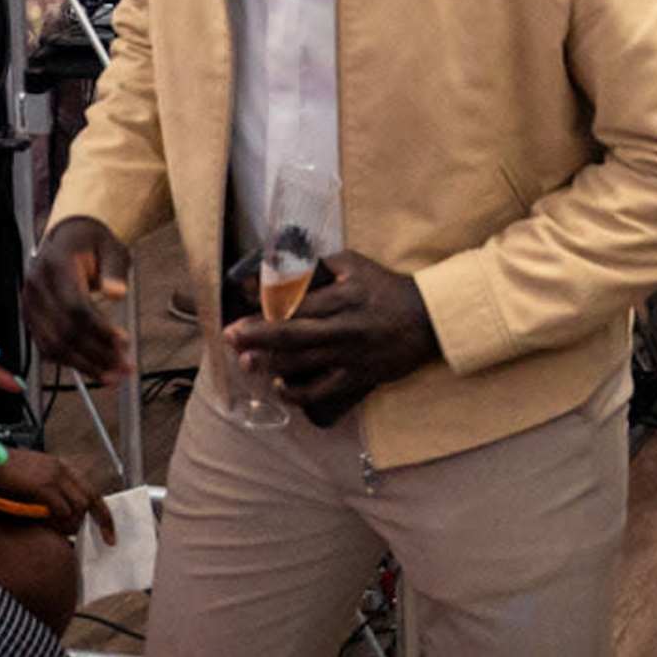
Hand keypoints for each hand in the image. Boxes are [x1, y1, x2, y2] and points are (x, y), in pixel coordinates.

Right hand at [0, 446, 98, 533]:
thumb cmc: (2, 476)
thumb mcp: (32, 482)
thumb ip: (50, 497)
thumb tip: (64, 520)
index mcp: (60, 466)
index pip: (91, 489)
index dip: (103, 512)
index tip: (110, 532)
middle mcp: (60, 469)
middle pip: (91, 498)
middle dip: (101, 522)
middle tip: (106, 540)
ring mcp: (52, 477)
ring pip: (78, 507)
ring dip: (73, 524)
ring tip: (62, 532)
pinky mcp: (42, 486)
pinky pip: (61, 510)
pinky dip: (59, 523)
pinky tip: (51, 526)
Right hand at [22, 217, 133, 379]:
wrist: (67, 238)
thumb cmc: (92, 242)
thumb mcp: (111, 246)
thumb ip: (114, 269)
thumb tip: (117, 294)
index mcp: (55, 264)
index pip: (74, 306)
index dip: (99, 329)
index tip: (124, 341)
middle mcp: (36, 286)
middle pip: (63, 331)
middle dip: (96, 354)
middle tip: (124, 367)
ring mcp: (29, 304)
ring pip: (52, 346)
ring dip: (84, 366)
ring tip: (114, 376)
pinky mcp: (31, 318)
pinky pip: (46, 347)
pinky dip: (70, 362)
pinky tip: (94, 369)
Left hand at [229, 251, 441, 427]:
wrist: (426, 319)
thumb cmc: (386, 288)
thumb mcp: (355, 265)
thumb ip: (320, 265)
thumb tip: (282, 268)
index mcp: (343, 296)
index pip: (296, 302)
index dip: (264, 304)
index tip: (240, 303)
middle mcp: (344, 327)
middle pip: (292, 335)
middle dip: (256, 337)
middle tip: (230, 337)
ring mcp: (350, 355)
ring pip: (302, 363)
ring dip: (269, 364)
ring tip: (245, 362)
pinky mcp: (357, 377)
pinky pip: (321, 390)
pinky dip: (297, 391)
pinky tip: (279, 386)